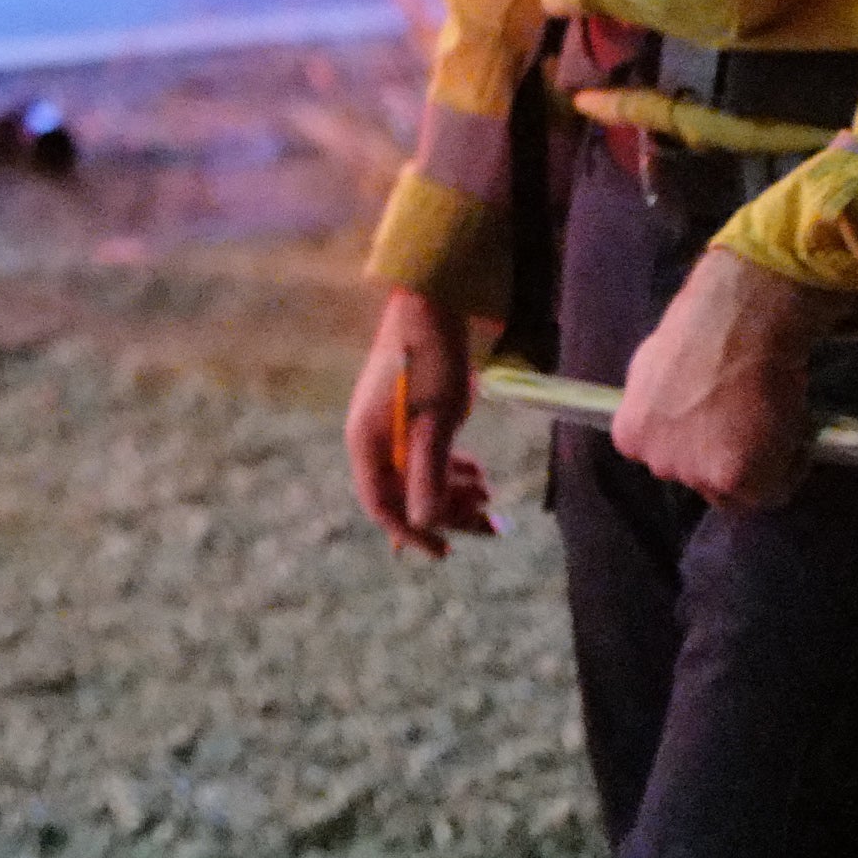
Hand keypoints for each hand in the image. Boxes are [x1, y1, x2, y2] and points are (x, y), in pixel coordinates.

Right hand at [344, 287, 497, 556]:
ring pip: (418, 475)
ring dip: (453, 491)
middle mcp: (371, 439)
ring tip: (489, 494)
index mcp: (366, 443)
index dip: (412, 533)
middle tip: (490, 524)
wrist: (431, 305)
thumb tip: (423, 521)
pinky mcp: (407, 414)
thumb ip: (428, 474)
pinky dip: (450, 468)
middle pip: (404, 494)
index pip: (382, 505)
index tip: (445, 552)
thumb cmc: (431, 361)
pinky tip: (476, 470)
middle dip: (446, 512)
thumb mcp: (436, 423)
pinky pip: (423, 455)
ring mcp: (388, 425)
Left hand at [612, 247, 837, 512]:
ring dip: (758, 466)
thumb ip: (660, 407)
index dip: (703, 447)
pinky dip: (788, 467)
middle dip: (726, 458)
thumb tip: (674, 416)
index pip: (671, 464)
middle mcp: (656, 463)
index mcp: (631, 437)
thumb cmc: (701, 330)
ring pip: (737, 491)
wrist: (738, 320)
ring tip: (775, 427)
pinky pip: (772, 491)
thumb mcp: (653, 370)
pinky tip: (793, 432)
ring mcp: (694, 474)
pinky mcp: (733, 478)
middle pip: (700, 481)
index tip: (724, 428)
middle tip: (754, 426)